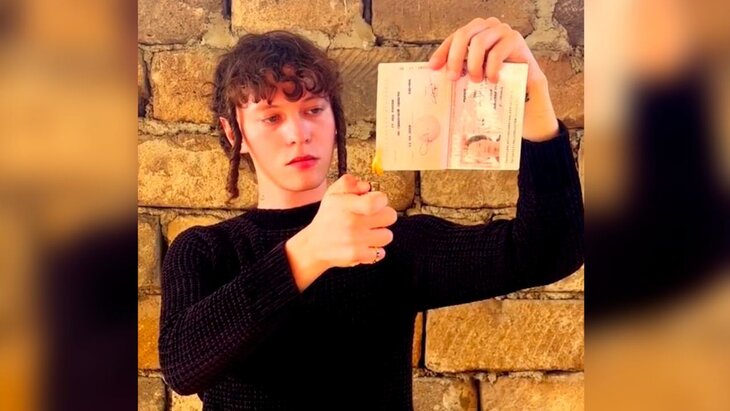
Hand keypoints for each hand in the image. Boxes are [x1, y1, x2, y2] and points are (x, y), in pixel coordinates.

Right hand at [285, 174, 397, 289]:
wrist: (314, 245)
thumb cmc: (327, 218)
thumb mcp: (333, 194)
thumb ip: (349, 183)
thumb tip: (366, 186)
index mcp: (348, 206)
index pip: (377, 201)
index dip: (381, 200)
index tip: (377, 202)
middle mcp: (353, 223)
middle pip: (390, 217)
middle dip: (384, 216)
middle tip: (374, 217)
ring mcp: (356, 241)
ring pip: (387, 235)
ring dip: (379, 234)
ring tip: (368, 232)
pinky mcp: (358, 255)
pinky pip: (380, 253)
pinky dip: (375, 250)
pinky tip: (365, 245)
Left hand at [428, 17, 559, 140]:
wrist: (523, 84)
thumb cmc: (495, 76)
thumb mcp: (474, 70)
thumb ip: (460, 66)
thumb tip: (436, 73)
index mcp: (475, 30)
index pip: (454, 37)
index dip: (442, 52)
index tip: (433, 67)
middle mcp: (487, 26)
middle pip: (464, 34)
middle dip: (455, 57)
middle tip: (453, 77)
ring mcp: (502, 30)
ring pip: (478, 42)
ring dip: (474, 64)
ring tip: (476, 80)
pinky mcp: (514, 38)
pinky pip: (496, 52)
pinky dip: (490, 69)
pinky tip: (492, 80)